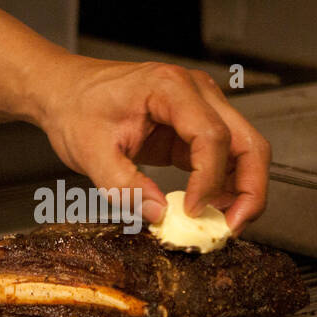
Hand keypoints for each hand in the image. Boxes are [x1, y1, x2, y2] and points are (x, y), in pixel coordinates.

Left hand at [0, 5, 270, 231]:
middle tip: (233, 227)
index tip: (192, 211)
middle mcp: (196, 93)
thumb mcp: (90, 151)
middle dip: (250, 189)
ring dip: (243, 190)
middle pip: (248, 141)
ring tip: (223, 224)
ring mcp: (201, 108)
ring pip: (246, 150)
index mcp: (170, 89)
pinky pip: (226, 158)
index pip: (212, 135)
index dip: (209, 179)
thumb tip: (158, 214)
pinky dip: (225, 186)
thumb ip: (123, 186)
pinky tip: (211, 210)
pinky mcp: (196, 128)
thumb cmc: (76, 108)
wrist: (66, 93)